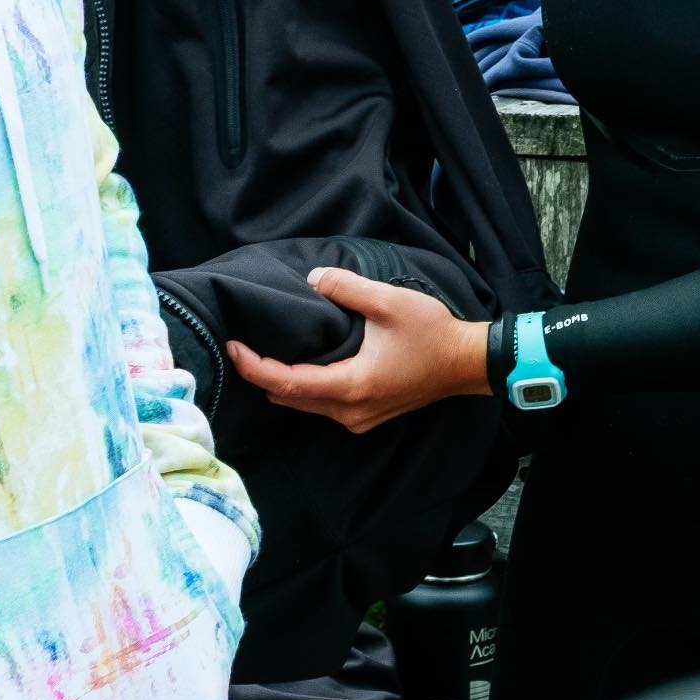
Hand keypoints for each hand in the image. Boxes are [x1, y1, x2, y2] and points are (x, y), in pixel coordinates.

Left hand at [227, 268, 488, 432]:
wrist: (467, 363)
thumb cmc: (433, 333)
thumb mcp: (389, 302)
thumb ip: (347, 288)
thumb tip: (314, 279)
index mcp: (351, 387)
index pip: (287, 383)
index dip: (255, 367)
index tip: (232, 347)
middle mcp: (349, 412)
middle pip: (289, 399)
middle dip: (262, 375)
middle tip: (240, 346)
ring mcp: (359, 419)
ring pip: (304, 406)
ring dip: (283, 382)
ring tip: (263, 353)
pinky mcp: (367, 417)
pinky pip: (322, 407)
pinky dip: (304, 388)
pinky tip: (299, 366)